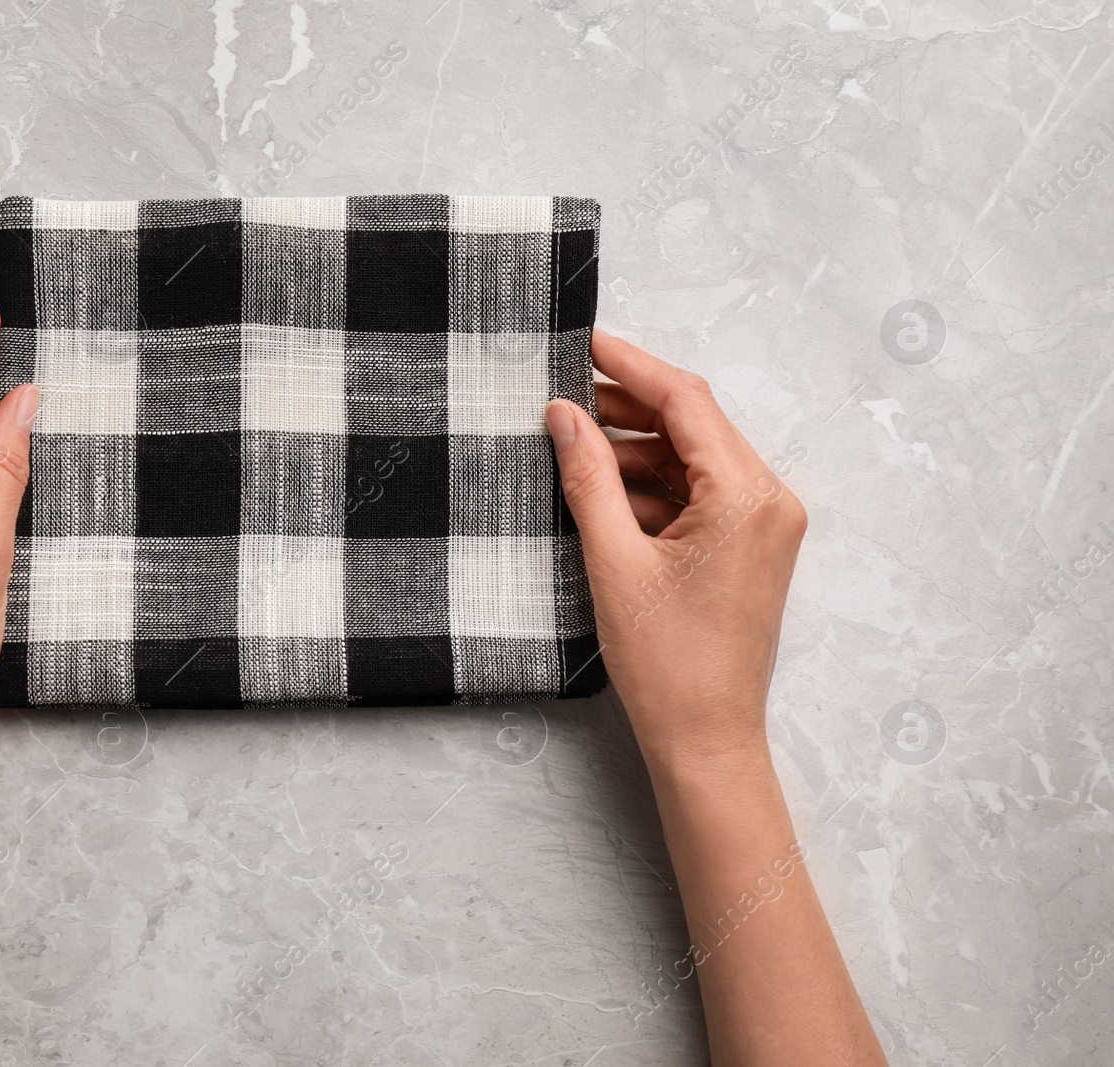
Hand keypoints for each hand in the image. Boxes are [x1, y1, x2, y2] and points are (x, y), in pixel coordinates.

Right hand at [546, 330, 806, 775]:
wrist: (706, 741)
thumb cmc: (668, 666)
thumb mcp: (614, 561)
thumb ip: (588, 478)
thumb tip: (564, 415)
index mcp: (747, 496)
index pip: (687, 403)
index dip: (631, 366)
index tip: (585, 342)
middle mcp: (768, 501)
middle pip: (693, 426)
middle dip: (628, 409)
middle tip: (563, 395)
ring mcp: (763, 525)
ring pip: (691, 460)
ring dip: (635, 451)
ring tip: (570, 444)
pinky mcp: (748, 548)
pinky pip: (697, 495)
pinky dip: (651, 488)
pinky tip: (599, 489)